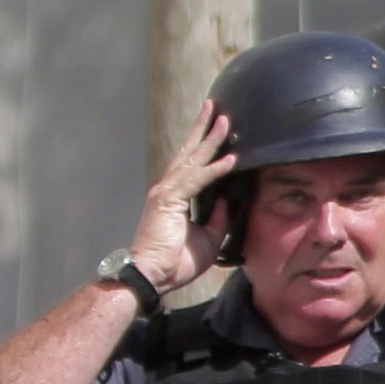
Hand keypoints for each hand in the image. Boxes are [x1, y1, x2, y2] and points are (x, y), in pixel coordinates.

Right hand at [134, 107, 239, 284]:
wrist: (154, 275)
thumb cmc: (176, 261)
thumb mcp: (209, 238)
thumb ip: (220, 218)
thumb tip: (230, 201)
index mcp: (176, 196)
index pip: (193, 164)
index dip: (205, 147)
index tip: (219, 129)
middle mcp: (169, 188)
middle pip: (189, 152)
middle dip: (204, 129)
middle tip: (216, 108)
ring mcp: (166, 191)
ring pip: (192, 158)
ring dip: (210, 139)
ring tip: (224, 120)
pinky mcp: (168, 200)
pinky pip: (197, 180)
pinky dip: (214, 169)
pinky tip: (229, 158)